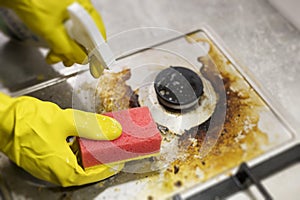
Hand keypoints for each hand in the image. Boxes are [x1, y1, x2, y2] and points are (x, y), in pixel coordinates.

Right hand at [0, 93, 122, 186]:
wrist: (1, 118)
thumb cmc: (27, 122)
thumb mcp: (67, 121)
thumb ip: (93, 127)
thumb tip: (114, 130)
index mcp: (62, 169)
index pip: (93, 174)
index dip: (108, 166)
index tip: (119, 157)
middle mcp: (55, 172)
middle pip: (86, 169)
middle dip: (100, 157)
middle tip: (112, 146)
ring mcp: (48, 166)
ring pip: (76, 162)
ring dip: (89, 151)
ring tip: (100, 139)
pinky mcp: (44, 157)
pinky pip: (66, 156)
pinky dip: (77, 147)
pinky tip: (82, 135)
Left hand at [1, 0, 105, 65]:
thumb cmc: (32, 1)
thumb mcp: (51, 31)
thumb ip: (68, 48)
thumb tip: (81, 59)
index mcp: (83, 7)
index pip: (97, 31)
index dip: (96, 48)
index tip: (94, 61)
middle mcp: (78, 8)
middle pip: (84, 35)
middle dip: (75, 51)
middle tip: (69, 61)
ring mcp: (68, 11)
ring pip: (73, 35)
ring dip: (65, 49)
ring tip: (56, 57)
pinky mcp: (58, 14)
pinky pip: (64, 32)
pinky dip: (59, 42)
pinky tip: (52, 51)